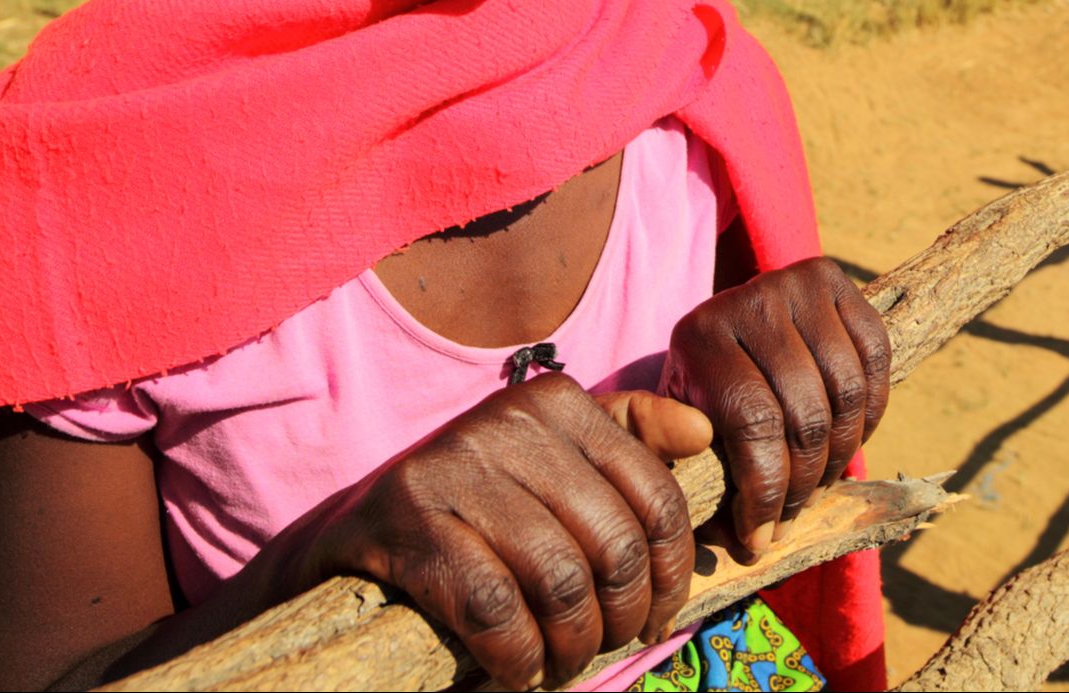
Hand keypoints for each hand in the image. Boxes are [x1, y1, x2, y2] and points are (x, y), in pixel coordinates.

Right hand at [296, 374, 708, 689]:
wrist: (365, 527)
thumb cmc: (485, 502)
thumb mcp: (557, 457)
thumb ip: (632, 438)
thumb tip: (704, 431)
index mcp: (557, 401)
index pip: (656, 496)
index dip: (672, 572)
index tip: (658, 612)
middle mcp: (510, 420)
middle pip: (615, 547)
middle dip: (622, 619)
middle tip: (604, 643)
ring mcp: (458, 466)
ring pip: (563, 584)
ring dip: (572, 647)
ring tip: (561, 659)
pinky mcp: (413, 521)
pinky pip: (498, 614)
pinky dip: (517, 661)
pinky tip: (514, 669)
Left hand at [662, 257, 889, 561]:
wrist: (722, 320)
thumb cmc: (702, 392)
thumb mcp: (683, 424)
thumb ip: (700, 474)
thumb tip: (742, 546)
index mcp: (699, 337)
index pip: (754, 425)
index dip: (768, 493)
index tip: (761, 538)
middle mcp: (747, 300)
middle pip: (806, 414)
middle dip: (805, 485)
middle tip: (793, 518)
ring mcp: (794, 283)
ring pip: (847, 392)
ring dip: (842, 455)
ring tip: (819, 484)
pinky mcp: (834, 279)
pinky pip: (875, 358)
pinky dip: (870, 411)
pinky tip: (846, 438)